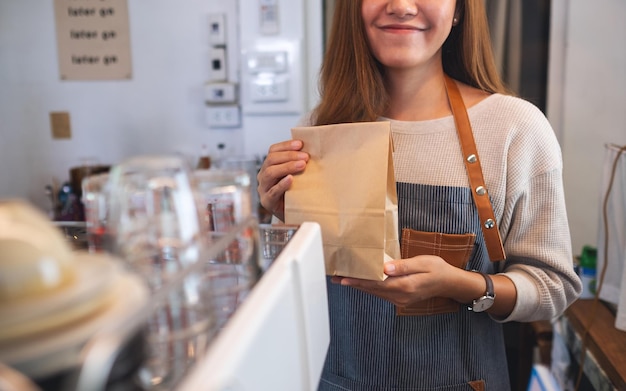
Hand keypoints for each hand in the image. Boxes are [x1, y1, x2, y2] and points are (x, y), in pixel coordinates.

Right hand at [257, 140, 308, 220]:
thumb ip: (298, 164)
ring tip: (302, 165)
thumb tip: (311, 150)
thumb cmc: (295, 193)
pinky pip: (273, 191)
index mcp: (269, 166)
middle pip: (271, 160)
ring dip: (287, 167)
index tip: (300, 144)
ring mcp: (263, 189)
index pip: (273, 150)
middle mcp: (263, 176)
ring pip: (270, 173)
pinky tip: (290, 179)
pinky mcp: (267, 201)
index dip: (286, 145)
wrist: (293, 215)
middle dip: (289, 156)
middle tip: (305, 157)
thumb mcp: (296, 176)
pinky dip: (282, 184)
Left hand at [330, 255, 461, 306]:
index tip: (343, 278)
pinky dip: (369, 287)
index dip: (358, 280)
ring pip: (374, 292)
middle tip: (335, 277)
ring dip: (359, 286)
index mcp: (404, 286)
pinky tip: (360, 282)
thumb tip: (385, 267)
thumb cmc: (437, 269)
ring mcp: (399, 299)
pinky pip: (380, 293)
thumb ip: (404, 265)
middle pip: (371, 289)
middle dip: (353, 283)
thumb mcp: (423, 263)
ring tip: (342, 279)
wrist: (449, 283)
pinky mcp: (399, 298)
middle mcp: (400, 296)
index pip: (376, 283)